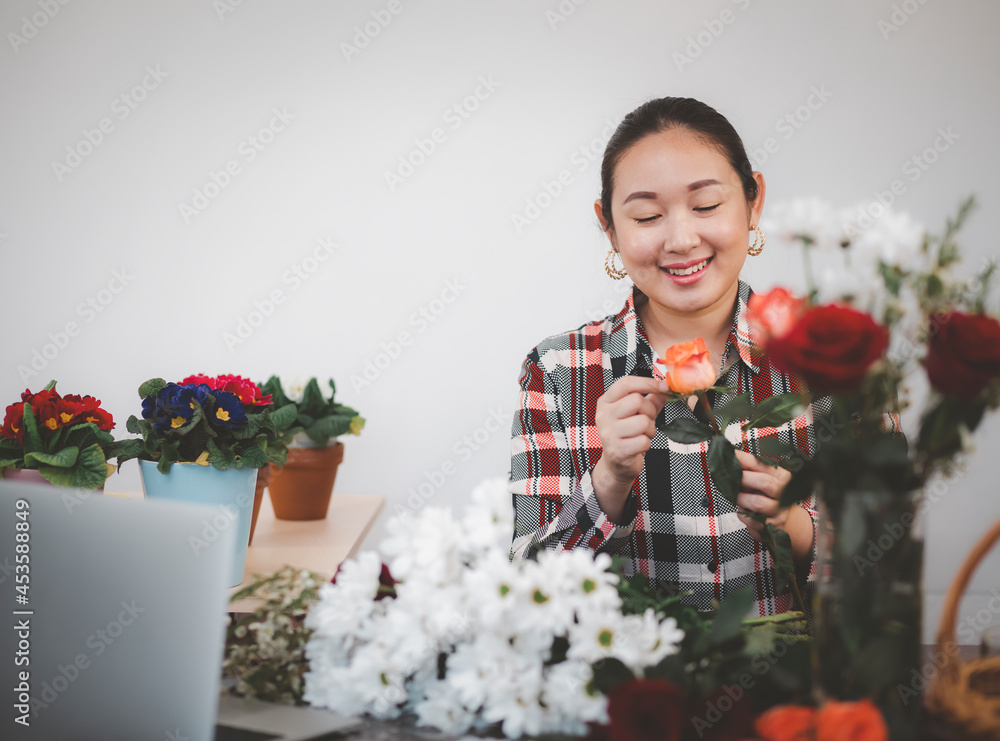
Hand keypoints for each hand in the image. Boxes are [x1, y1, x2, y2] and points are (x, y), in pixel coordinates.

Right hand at [592, 376, 668, 518]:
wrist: (616, 465)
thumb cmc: (627, 435)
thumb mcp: (637, 413)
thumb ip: (651, 399)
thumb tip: (666, 387)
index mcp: (606, 402)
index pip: (626, 384)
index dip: (647, 383)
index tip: (663, 386)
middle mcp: (603, 415)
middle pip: (636, 400)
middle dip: (649, 411)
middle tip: (647, 421)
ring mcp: (608, 433)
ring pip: (642, 421)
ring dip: (649, 430)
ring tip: (642, 435)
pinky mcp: (617, 450)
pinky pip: (643, 441)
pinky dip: (647, 444)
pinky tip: (638, 446)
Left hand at [733, 449, 792, 539]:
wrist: (783, 519)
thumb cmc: (768, 495)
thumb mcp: (762, 477)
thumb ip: (748, 467)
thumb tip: (729, 455)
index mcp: (782, 476)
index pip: (762, 463)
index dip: (743, 459)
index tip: (730, 456)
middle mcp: (784, 493)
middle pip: (765, 483)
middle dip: (744, 480)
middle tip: (731, 479)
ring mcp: (780, 510)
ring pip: (758, 503)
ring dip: (741, 499)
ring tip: (736, 497)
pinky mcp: (773, 526)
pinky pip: (753, 520)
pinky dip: (743, 515)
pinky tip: (744, 510)